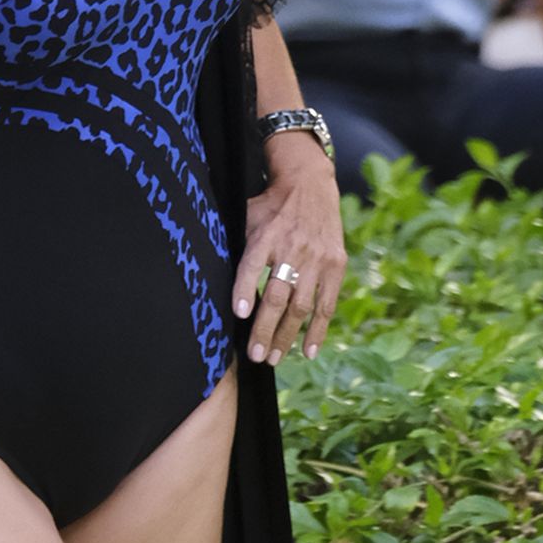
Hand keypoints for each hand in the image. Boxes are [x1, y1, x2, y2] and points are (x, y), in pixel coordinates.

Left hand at [234, 131, 345, 366]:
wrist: (310, 185)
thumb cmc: (270, 205)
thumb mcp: (247, 215)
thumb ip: (234, 243)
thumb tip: (207, 270)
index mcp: (266, 235)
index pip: (252, 265)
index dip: (245, 290)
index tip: (239, 314)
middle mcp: (292, 248)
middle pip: (277, 295)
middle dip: (264, 329)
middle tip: (254, 354)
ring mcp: (316, 259)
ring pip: (301, 306)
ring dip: (286, 336)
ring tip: (272, 357)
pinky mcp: (335, 265)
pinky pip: (326, 305)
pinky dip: (318, 331)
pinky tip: (307, 352)